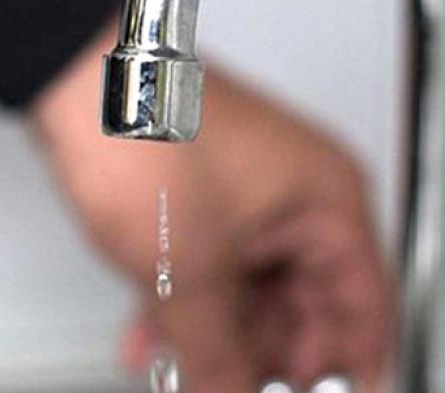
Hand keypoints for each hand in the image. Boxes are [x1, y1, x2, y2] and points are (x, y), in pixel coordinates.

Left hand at [31, 22, 393, 391]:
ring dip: (217, 338)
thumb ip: (219, 354)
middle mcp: (300, 195)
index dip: (352, 365)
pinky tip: (153, 337)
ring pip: (253, 290)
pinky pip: (214, 267)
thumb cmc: (143, 133)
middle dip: (269, 357)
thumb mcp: (190, 270)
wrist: (77, 82)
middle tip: (236, 387)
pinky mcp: (208, 195)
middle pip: (308, 304)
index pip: (367, 305)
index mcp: (328, 202)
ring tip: (186, 371)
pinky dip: (188, 306)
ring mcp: (253, 194)